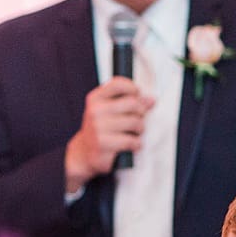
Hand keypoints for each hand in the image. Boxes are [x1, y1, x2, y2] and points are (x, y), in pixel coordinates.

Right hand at [64, 77, 154, 192]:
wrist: (85, 152)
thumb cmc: (101, 129)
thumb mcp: (110, 111)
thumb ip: (129, 102)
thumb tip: (150, 100)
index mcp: (95, 98)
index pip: (118, 84)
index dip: (133, 89)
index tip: (137, 96)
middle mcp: (95, 110)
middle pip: (132, 103)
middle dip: (141, 112)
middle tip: (138, 119)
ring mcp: (98, 127)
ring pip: (135, 122)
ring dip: (140, 129)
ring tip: (135, 132)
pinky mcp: (103, 143)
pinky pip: (131, 140)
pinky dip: (137, 144)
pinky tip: (132, 144)